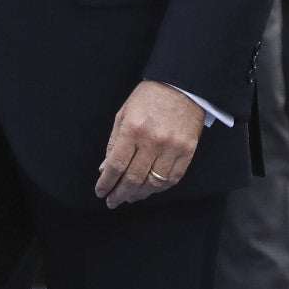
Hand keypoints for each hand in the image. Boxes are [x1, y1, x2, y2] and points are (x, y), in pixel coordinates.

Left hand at [96, 81, 204, 209]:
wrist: (182, 86)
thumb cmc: (149, 98)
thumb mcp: (123, 114)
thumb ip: (113, 143)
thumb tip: (105, 169)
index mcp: (133, 130)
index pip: (116, 165)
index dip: (106, 183)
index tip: (101, 192)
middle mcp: (152, 141)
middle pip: (133, 178)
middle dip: (120, 194)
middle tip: (112, 202)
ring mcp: (172, 148)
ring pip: (153, 183)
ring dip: (139, 194)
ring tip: (129, 197)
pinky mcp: (187, 151)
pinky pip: (172, 178)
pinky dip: (159, 188)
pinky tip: (149, 189)